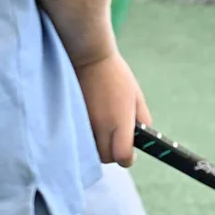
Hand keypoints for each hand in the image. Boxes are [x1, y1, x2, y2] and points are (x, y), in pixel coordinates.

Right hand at [75, 50, 149, 166]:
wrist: (86, 57)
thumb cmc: (116, 75)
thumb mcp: (135, 96)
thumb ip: (142, 118)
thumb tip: (144, 136)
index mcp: (120, 122)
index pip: (123, 156)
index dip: (128, 158)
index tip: (129, 152)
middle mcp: (100, 127)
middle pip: (106, 158)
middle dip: (112, 153)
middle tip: (115, 139)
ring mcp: (83, 125)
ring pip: (90, 150)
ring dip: (97, 146)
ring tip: (102, 129)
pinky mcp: (70, 120)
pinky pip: (79, 138)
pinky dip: (85, 137)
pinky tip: (89, 124)